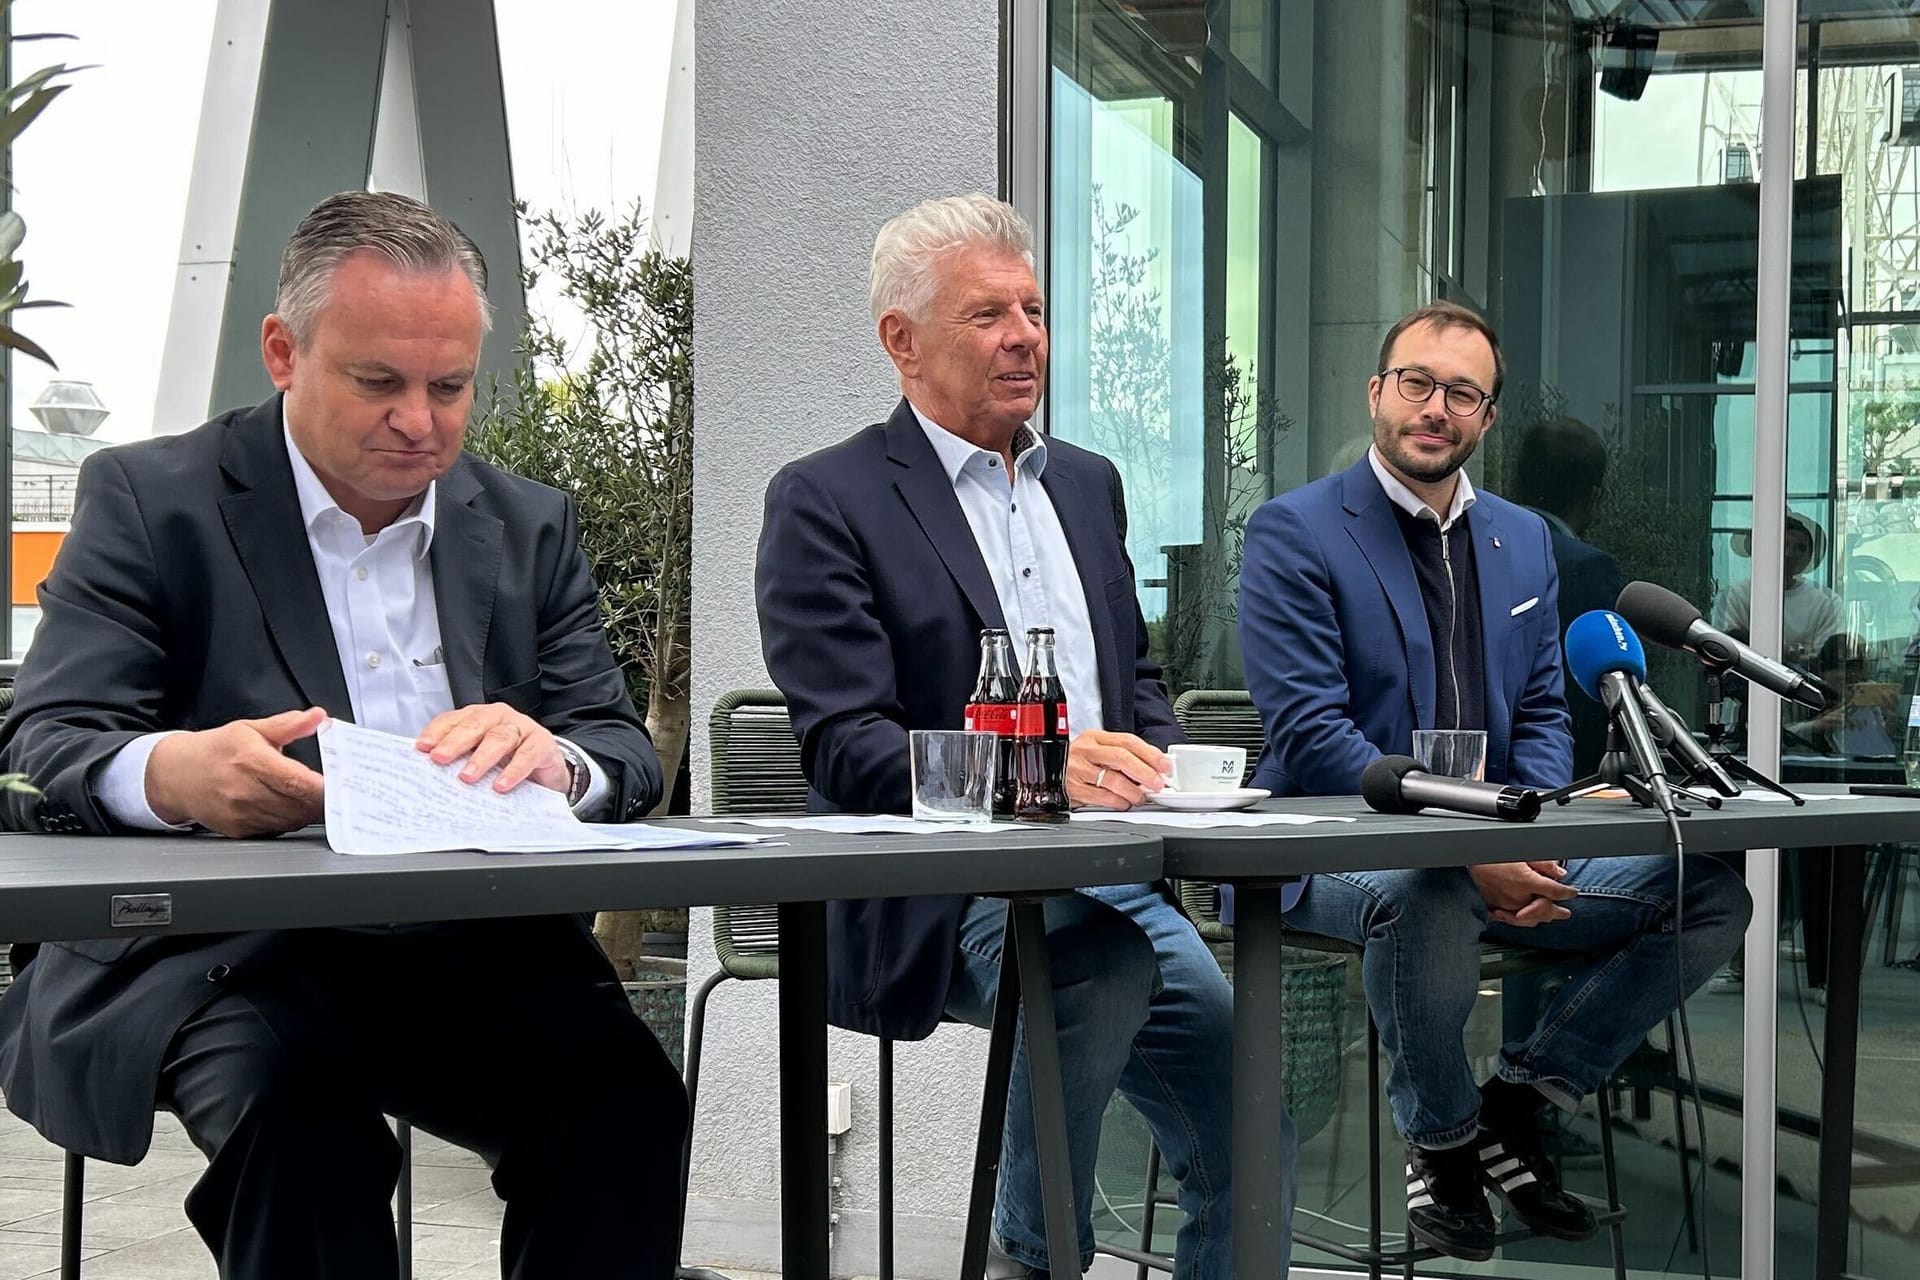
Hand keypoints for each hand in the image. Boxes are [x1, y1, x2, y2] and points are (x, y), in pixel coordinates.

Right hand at [145, 707, 327, 837]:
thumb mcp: (251, 729)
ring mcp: (240, 814)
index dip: (325, 786)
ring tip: (311, 797)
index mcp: (251, 761)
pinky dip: (289, 820)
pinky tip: (289, 806)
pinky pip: (276, 830)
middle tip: (334, 790)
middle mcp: (245, 791)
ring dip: (307, 811)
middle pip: (299, 805)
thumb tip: (318, 717)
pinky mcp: (238, 830)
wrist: (176, 775)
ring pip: (291, 821)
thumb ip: (289, 725)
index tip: (342, 782)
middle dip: (322, 800)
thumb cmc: (216, 751)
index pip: (298, 782)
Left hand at [416, 703, 568, 794]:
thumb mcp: (479, 757)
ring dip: (481, 758)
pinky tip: (500, 785)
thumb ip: (458, 758)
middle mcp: (499, 718)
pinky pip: (527, 755)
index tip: (421, 748)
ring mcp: (522, 728)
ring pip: (499, 738)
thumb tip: (427, 772)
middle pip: (475, 725)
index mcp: (479, 718)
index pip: (454, 719)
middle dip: (455, 742)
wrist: (547, 770)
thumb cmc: (508, 760)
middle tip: (439, 758)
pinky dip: (513, 770)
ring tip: (466, 776)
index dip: (437, 732)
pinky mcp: (542, 744)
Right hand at [1066, 730, 1171, 809]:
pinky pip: (1102, 797)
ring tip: (1141, 797)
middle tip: (1158, 783)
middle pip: (1121, 758)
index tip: (1164, 765)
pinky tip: (1123, 803)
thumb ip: (1122, 754)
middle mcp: (1085, 751)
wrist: (1044, 770)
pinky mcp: (1074, 790)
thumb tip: (1153, 766)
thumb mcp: (1096, 749)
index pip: (1127, 741)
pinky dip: (1118, 802)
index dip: (1149, 753)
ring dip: (1133, 792)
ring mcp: (1078, 770)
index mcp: (1095, 738)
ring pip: (1113, 780)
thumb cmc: (1076, 761)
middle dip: (1145, 772)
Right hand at [1469, 860, 1576, 926]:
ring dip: (1541, 918)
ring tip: (1548, 916)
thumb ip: (1543, 863)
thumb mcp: (1521, 852)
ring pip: (1530, 919)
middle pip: (1545, 911)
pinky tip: (1524, 917)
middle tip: (1565, 913)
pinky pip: (1512, 920)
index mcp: (1527, 881)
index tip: (1572, 892)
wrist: (1464, 860)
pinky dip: (1521, 920)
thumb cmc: (1490, 854)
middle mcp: (1518, 897)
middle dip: (1558, 912)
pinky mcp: (1494, 908)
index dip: (1568, 893)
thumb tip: (1559, 872)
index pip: (1556, 892)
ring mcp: (1506, 905)